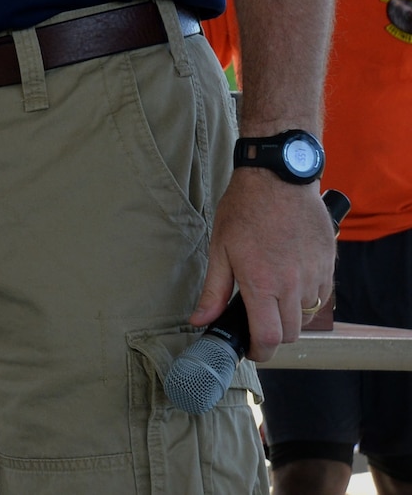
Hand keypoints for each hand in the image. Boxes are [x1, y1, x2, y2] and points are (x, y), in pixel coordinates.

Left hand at [190, 169, 336, 360]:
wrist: (278, 178)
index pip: (268, 338)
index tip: (251, 349)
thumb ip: (213, 291)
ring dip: (291, 317)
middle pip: (290, 334)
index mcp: (262, 283)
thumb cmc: (245, 209)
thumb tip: (200, 320)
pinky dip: (307, 299)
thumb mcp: (220, 248)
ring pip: (307, 317)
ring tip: (272, 299)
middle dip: (273, 336)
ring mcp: (315, 276)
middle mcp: (293, 285)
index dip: (259, 352)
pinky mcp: (329, 265)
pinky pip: (322, 297)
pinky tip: (290, 283)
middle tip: (257, 322)